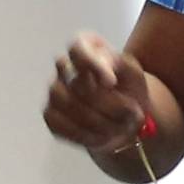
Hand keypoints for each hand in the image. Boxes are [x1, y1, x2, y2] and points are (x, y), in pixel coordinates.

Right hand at [43, 31, 163, 168]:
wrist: (126, 114)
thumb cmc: (129, 86)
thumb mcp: (133, 70)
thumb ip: (120, 65)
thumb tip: (105, 78)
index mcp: (85, 46)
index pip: (77, 48)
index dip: (91, 64)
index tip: (111, 82)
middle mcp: (64, 67)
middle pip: (73, 83)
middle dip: (105, 103)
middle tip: (130, 113)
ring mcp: (55, 91)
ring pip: (64, 104)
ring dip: (95, 120)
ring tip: (119, 128)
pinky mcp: (51, 115)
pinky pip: (58, 124)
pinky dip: (83, 134)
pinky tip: (101, 137)